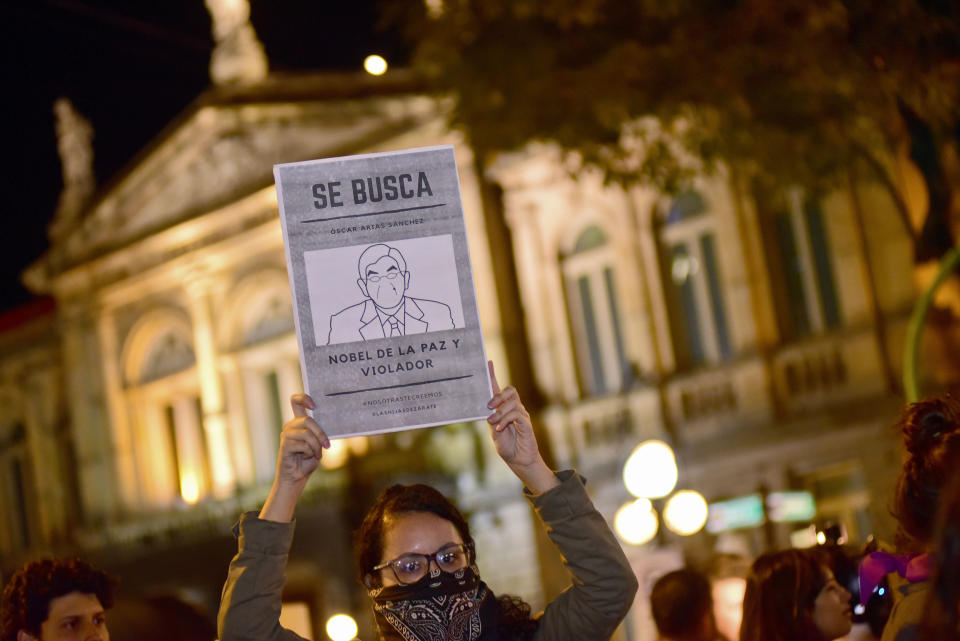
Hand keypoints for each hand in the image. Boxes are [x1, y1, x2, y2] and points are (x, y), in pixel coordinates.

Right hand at [275, 394, 329, 485]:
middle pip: (308, 420)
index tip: (314, 405)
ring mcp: (286, 435)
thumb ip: (318, 433)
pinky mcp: (285, 445)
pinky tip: (306, 457)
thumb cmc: (308, 460)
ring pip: (307, 434)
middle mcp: (290, 426)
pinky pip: (304, 445)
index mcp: (298, 422)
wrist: (297, 477)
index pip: (296, 402)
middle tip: (327, 445)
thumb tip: (326, 425)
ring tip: (315, 455)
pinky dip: (310, 453)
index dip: (304, 399)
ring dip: (316, 447)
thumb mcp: (317, 443)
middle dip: (320, 434)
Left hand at [486, 362, 558, 492]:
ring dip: (500, 412)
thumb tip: (488, 408)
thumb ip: (492, 419)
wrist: (518, 461)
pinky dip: (507, 420)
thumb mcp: (494, 432)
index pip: (498, 388)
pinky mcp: (526, 423)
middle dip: (498, 395)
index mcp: (503, 409)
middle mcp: (514, 409)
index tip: (488, 362)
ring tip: (494, 423)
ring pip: (512, 403)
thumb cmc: (507, 446)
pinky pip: (517, 415)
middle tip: (489, 406)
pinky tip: (502, 428)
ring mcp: (521, 415)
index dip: (493, 375)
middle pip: (509, 390)